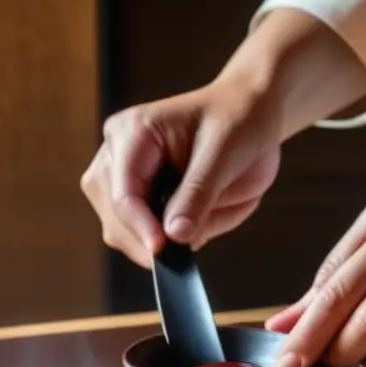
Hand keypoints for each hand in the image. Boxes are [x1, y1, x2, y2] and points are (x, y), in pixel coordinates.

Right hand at [81, 79, 282, 266]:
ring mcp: (122, 178)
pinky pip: (143, 236)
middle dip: (152, 237)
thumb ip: (198, 194)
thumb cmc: (238, 122)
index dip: (142, 228)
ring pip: (122, 233)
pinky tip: (195, 219)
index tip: (163, 250)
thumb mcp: (226, 153)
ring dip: (164, 238)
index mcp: (133, 132)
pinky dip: (170, 239)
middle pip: (115, 218)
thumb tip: (174, 235)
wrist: (249, 115)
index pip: (123, 194)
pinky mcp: (137, 198)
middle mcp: (117, 154)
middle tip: (196, 236)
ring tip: (204, 215)